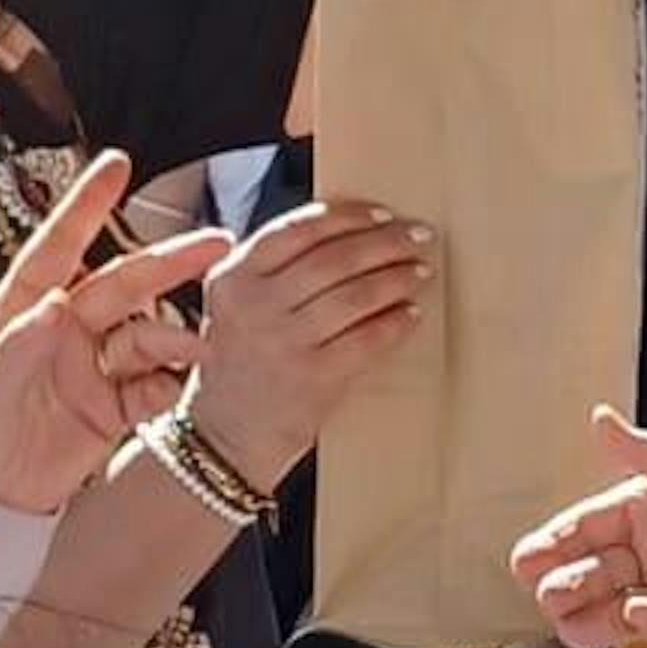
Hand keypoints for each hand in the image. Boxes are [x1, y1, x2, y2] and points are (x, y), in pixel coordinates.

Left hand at [0, 155, 220, 517]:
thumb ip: (25, 341)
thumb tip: (60, 301)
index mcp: (26, 308)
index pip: (60, 245)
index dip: (87, 205)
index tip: (117, 165)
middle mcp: (65, 330)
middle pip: (124, 285)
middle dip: (168, 263)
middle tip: (215, 245)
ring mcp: (92, 368)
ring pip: (147, 337)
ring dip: (175, 339)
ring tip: (199, 349)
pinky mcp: (112, 409)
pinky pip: (152, 388)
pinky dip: (169, 385)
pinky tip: (177, 390)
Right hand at [175, 197, 435, 485]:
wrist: (225, 434)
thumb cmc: (241, 362)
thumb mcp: (236, 305)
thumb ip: (273, 268)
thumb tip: (347, 230)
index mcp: (233, 277)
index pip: (297, 230)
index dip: (347, 217)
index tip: (382, 213)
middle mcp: (254, 305)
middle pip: (333, 259)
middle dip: (384, 242)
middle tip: (417, 235)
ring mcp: (283, 342)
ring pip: (354, 295)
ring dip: (396, 278)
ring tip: (420, 271)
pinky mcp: (312, 377)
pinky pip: (366, 339)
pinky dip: (394, 323)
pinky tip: (411, 314)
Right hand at [513, 418, 646, 647]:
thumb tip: (600, 419)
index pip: (591, 524)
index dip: (557, 541)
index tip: (524, 557)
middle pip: (594, 571)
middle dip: (563, 582)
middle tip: (543, 590)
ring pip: (616, 608)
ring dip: (589, 614)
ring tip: (566, 618)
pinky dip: (645, 623)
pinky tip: (634, 614)